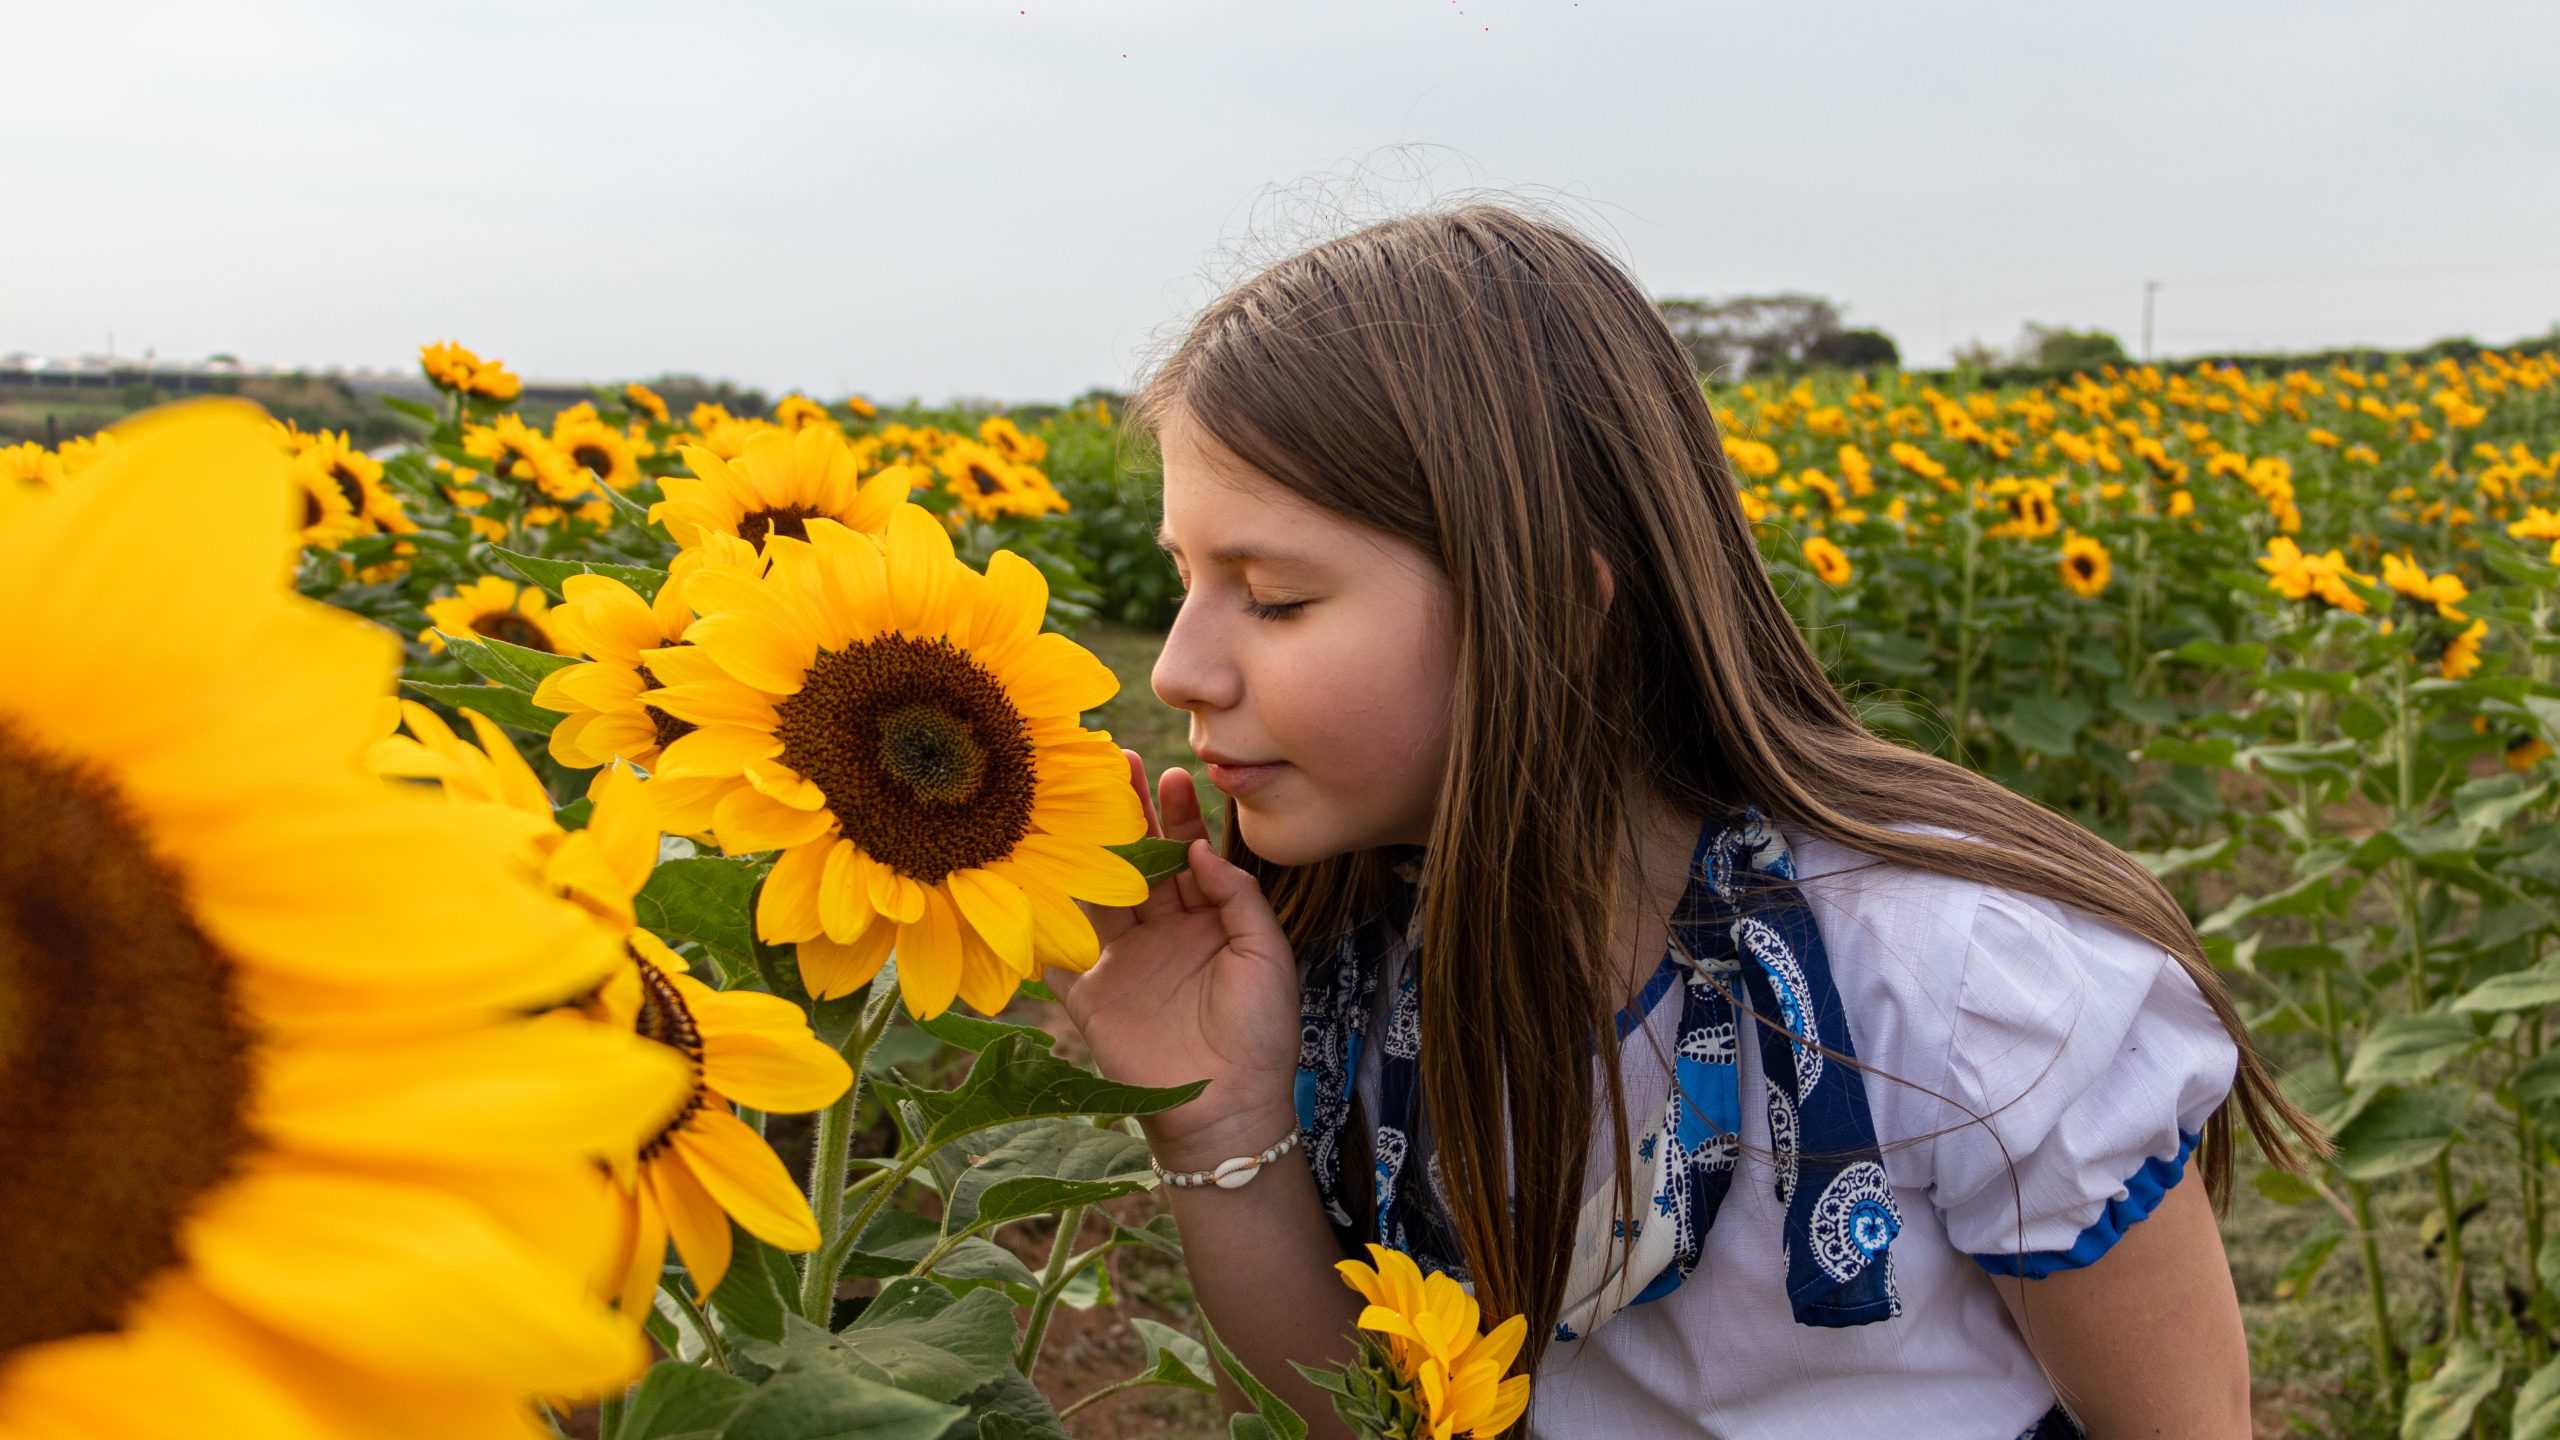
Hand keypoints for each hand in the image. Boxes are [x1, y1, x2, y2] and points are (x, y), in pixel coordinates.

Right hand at [1048, 751, 1302, 1169]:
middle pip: (1137, 861)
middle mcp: (1161, 933)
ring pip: (1097, 892)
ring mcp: (1122, 962)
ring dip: (1083, 850)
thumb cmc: (1261, 1033)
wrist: (1227, 1109)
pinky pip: (1058, 955)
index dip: (1179, 815)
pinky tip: (1021, 879)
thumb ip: (1237, 898)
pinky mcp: (1091, 997)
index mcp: (1206, 920)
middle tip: (1110, 762)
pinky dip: (1038, 924)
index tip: (1172, 772)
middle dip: (1125, 814)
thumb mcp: (1265, 955)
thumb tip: (1199, 851)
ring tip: (1067, 802)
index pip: (1188, 853)